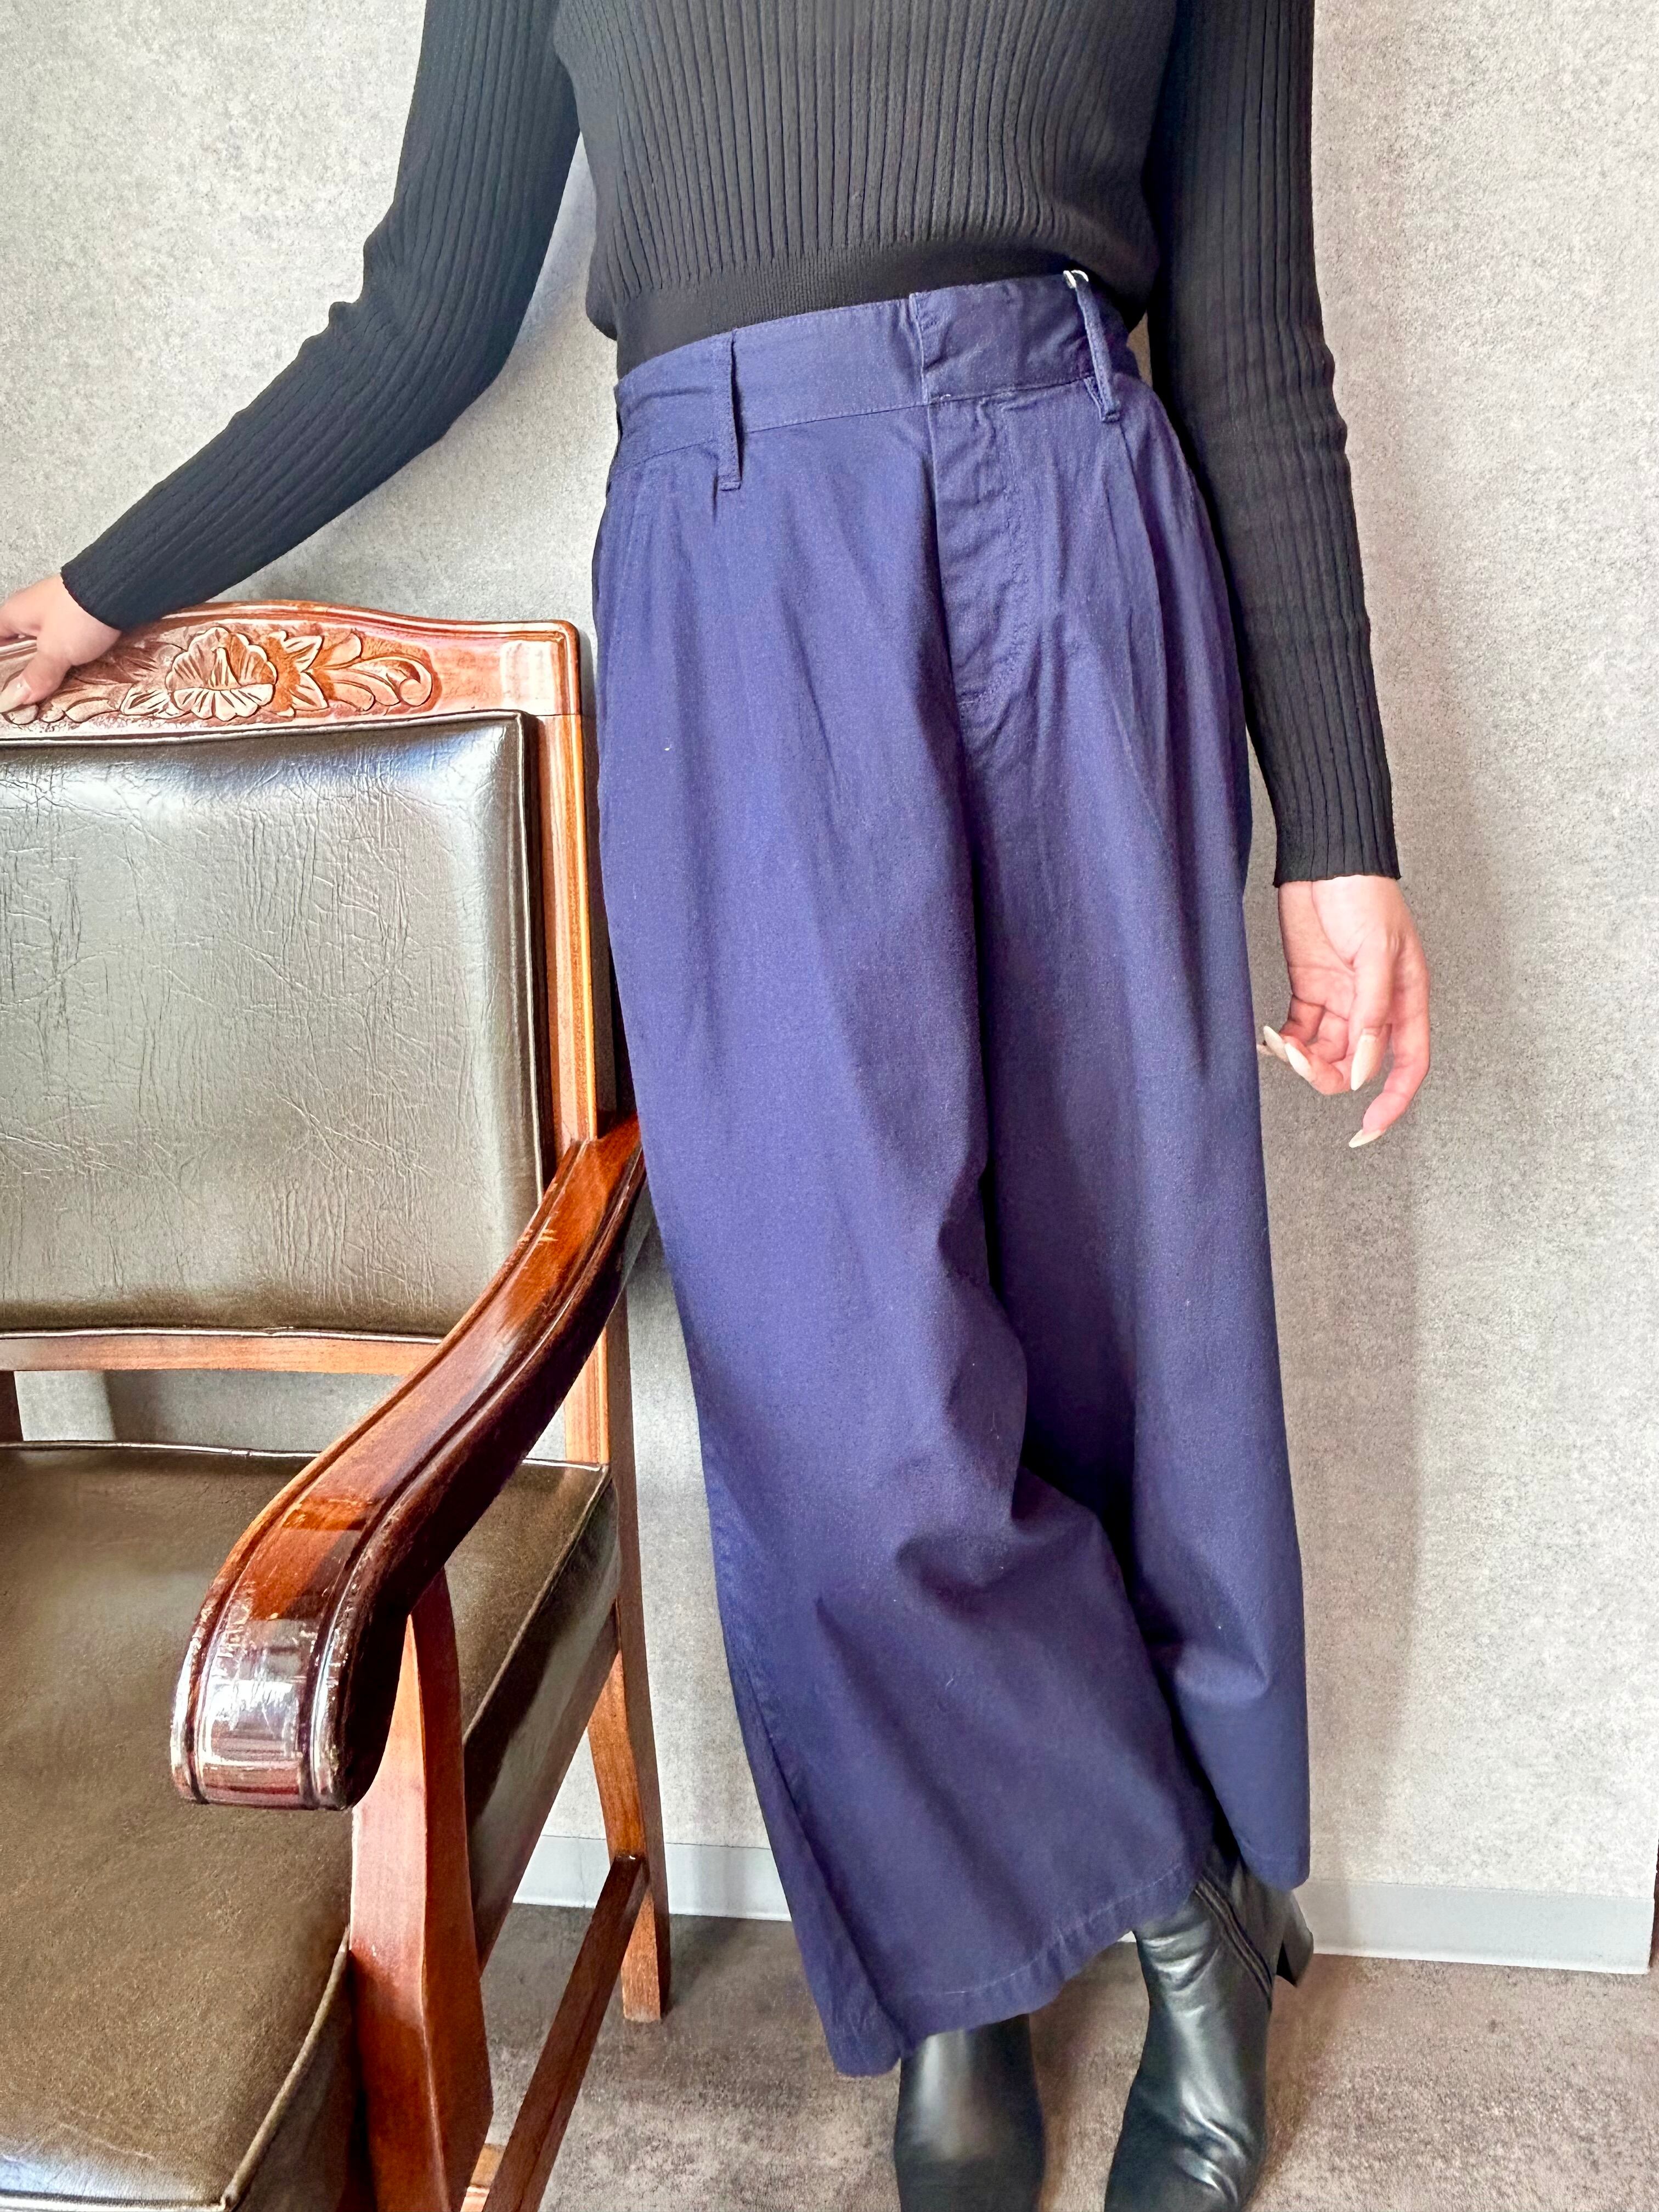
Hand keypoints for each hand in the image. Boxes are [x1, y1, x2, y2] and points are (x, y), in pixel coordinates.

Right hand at [0, 575, 121, 712]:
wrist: (121, 588)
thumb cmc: (78, 613)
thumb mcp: (54, 650)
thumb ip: (37, 674)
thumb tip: (16, 696)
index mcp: (13, 613)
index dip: (2, 664)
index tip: (6, 687)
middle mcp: (32, 609)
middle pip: (21, 645)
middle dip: (28, 670)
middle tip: (32, 695)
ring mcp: (59, 612)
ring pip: (48, 645)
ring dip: (53, 666)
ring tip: (56, 690)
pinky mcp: (83, 616)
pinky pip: (71, 642)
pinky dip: (73, 658)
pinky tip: (79, 673)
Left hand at [1261, 875, 1429, 1146]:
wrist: (1326, 858)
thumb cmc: (1364, 894)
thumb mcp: (1376, 953)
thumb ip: (1372, 1014)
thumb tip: (1364, 1071)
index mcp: (1405, 999)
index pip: (1408, 1064)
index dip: (1392, 1101)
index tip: (1367, 1130)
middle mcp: (1375, 1006)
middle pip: (1356, 1065)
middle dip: (1329, 1074)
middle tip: (1301, 1060)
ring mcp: (1342, 999)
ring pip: (1325, 1053)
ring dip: (1303, 1059)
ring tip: (1282, 1042)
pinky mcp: (1310, 989)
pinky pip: (1301, 1032)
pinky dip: (1286, 1042)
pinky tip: (1271, 1038)